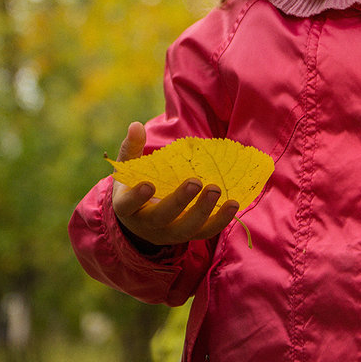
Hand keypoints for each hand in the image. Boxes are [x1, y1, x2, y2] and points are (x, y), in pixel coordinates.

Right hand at [111, 122, 239, 246]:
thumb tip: (136, 125)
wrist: (143, 222)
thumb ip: (131, 149)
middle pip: (162, 218)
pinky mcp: (189, 235)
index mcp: (127, 208)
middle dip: (179, 201)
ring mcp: (169, 233)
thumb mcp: (129, 171)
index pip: (128, 205)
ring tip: (216, 190)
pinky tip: (233, 204)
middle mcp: (148, 225)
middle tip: (195, 182)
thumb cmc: (135, 188)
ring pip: (187, 229)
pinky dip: (220, 220)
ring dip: (204, 211)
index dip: (137, 197)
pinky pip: (206, 232)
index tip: (148, 185)